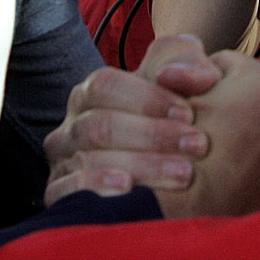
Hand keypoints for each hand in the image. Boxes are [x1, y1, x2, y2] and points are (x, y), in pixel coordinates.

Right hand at [44, 35, 223, 203]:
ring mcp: (63, 161)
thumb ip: (189, 64)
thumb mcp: (187, 80)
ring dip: (140, 166)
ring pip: (88, 160)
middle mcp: (72, 125)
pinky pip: (66, 192)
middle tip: (198, 146)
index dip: (147, 98)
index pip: (106, 86)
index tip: (189, 113)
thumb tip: (172, 74)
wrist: (176, 164)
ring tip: (184, 174)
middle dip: (153, 135)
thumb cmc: (178, 116)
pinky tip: (129, 190)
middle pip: (100, 125)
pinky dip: (97, 188)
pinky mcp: (60, 195)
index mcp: (93, 91)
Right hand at [158, 51, 259, 219]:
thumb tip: (189, 68)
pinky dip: (252, 177)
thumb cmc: (172, 159)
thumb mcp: (162, 95)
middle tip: (192, 139)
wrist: (182, 232)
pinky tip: (226, 187)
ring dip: (240, 147)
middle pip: (249, 104)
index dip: (196, 85)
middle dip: (225, 116)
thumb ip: (178, 65)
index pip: (228, 67)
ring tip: (207, 166)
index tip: (183, 107)